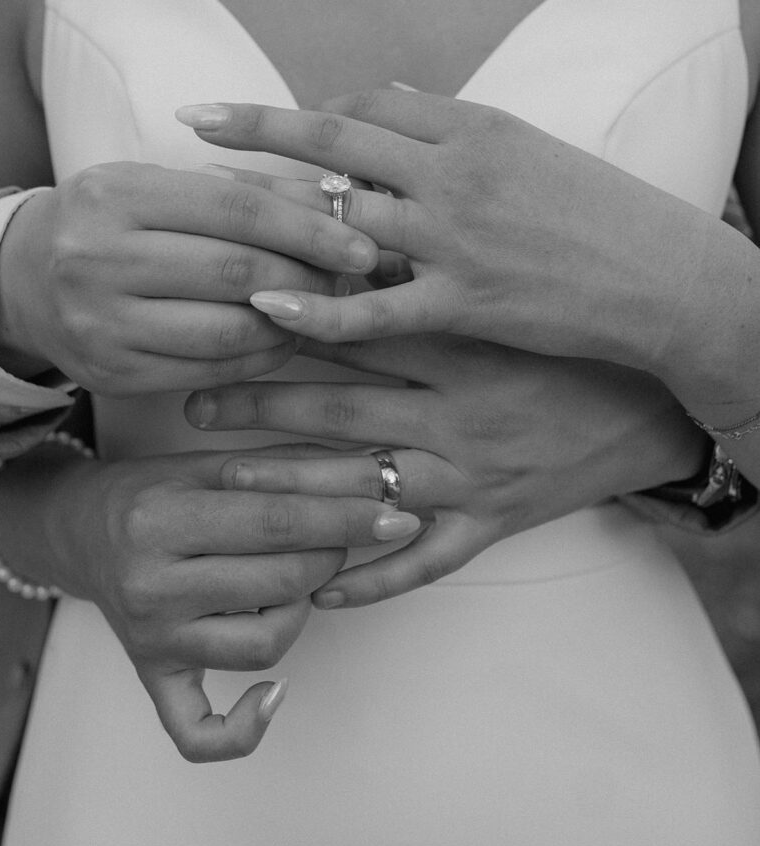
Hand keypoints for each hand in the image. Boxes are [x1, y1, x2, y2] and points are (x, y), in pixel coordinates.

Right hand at [0, 162, 378, 394]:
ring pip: (229, 331)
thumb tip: (337, 204)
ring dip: (293, 323)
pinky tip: (285, 339)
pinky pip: (210, 371)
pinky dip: (261, 358)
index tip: (361, 243)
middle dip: (310, 279)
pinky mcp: (112, 373)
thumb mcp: (161, 190)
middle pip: (237, 273)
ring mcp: (101, 323)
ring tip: (323, 309)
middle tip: (353, 280)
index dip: (309, 228)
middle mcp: (99, 259)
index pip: (236, 209)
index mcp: (116, 195)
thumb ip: (240, 195)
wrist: (27, 278)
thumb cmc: (115, 224)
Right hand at [0, 443, 418, 760]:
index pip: (278, 522)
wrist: (80, 529)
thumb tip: (367, 476)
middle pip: (282, 582)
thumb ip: (281, 468)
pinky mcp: (152, 675)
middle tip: (339, 534)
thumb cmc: (153, 489)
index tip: (396, 513)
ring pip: (264, 644)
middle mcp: (151, 584)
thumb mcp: (206, 461)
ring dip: (304, 609)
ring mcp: (152, 638)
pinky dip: (245, 727)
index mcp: (162, 518)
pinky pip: (199, 732)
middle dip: (332, 554)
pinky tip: (277, 693)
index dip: (347, 518)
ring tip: (297, 580)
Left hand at [176, 91, 707, 373]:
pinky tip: (265, 309)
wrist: (660, 277)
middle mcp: (455, 174)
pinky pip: (375, 310)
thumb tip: (392, 95)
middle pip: (338, 143)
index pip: (369, 108)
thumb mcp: (529, 147)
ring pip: (344, 222)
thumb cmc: (596, 212)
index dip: (311, 116)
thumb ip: (453, 123)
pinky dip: (317, 311)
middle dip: (259, 129)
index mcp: (473, 128)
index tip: (266, 125)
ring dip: (270, 219)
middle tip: (195, 119)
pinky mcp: (463, 304)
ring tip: (209, 221)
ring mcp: (455, 239)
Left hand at [184, 334, 707, 606]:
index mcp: (462, 351)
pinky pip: (428, 564)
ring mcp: (473, 479)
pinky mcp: (493, 525)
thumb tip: (355, 250)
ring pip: (366, 489)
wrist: (652, 409)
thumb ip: (435, 282)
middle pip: (340, 410)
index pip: (354, 336)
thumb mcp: (507, 302)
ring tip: (224, 482)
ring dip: (291, 490)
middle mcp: (458, 416)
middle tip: (193, 403)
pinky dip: (376, 581)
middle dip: (260, 406)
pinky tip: (322, 595)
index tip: (222, 324)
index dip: (282, 330)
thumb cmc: (573, 346)